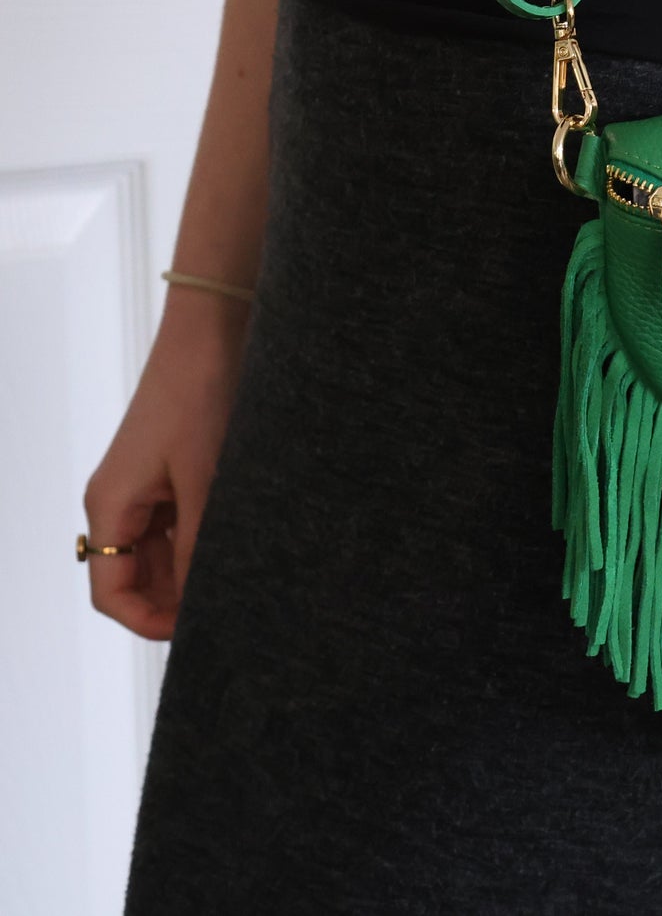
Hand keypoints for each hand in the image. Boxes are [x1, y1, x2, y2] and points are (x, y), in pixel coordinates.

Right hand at [81, 297, 249, 639]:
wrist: (210, 335)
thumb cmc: (200, 398)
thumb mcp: (203, 480)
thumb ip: (198, 544)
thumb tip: (201, 600)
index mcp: (110, 507)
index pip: (111, 593)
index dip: (149, 623)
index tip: (196, 635)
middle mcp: (117, 501)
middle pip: (134, 577)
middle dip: (174, 600)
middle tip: (230, 609)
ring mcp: (142, 487)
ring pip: (158, 553)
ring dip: (192, 569)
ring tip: (241, 576)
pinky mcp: (167, 471)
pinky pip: (175, 523)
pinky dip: (201, 539)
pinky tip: (238, 542)